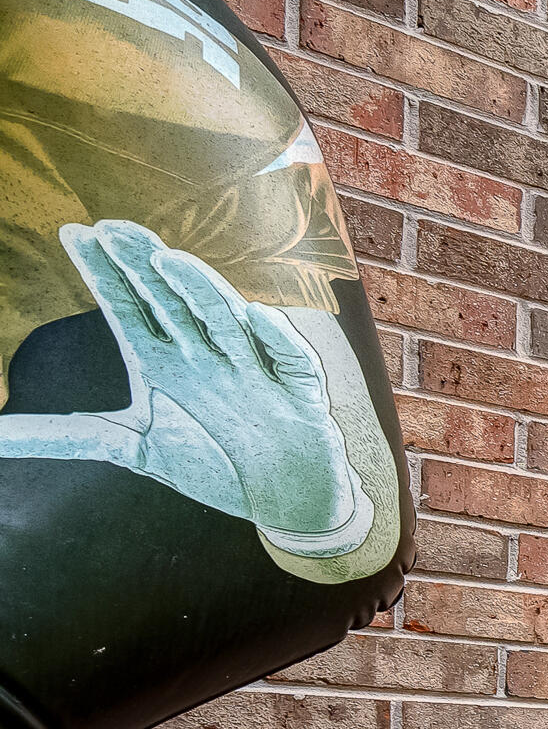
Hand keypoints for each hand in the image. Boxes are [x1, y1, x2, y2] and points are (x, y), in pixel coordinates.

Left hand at [0, 220, 370, 553]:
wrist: (285, 499)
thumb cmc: (213, 463)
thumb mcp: (132, 448)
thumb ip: (64, 436)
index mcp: (166, 362)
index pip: (128, 307)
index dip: (103, 272)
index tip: (74, 232)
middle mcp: (207, 359)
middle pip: (171, 303)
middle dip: (144, 266)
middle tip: (112, 229)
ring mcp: (255, 374)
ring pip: (226, 323)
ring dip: (202, 292)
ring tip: (170, 260)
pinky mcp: (301, 398)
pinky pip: (291, 362)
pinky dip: (277, 340)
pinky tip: (256, 316)